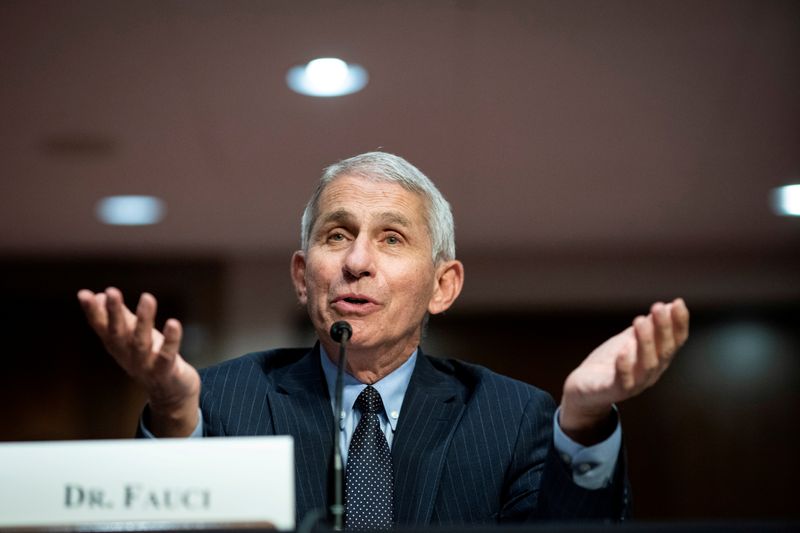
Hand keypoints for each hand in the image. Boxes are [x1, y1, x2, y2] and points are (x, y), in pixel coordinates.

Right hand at [77, 287, 200, 436]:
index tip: (84, 294)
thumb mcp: (132, 337)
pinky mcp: (165, 371)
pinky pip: (167, 355)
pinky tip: (173, 323)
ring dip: (143, 320)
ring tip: (147, 298)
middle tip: (111, 292)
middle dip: (114, 313)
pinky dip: (170, 340)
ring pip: (141, 342)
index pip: (101, 327)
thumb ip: (119, 317)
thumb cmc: (150, 358)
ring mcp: (145, 365)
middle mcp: (127, 355)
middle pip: (118, 333)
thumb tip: (99, 294)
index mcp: (117, 346)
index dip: (93, 312)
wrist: (170, 393)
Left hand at [559, 298, 689, 443]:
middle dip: (663, 328)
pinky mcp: (614, 391)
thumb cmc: (610, 363)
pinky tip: (623, 350)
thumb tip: (667, 305)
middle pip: (664, 351)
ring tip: (640, 321)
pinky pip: (623, 381)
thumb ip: (648, 327)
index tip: (678, 302)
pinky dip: (625, 366)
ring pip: (647, 365)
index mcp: (657, 360)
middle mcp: (651, 373)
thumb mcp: (629, 340)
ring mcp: (634, 384)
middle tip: (657, 307)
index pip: (675, 342)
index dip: (679, 323)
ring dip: (645, 342)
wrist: (583, 388)